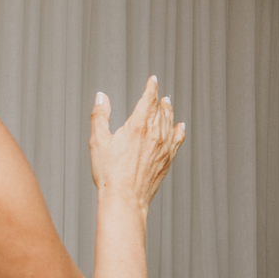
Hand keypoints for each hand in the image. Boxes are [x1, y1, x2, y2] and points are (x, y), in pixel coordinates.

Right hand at [90, 76, 185, 213]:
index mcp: (138, 126)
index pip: (148, 100)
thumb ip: (100, 115)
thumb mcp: (98, 141)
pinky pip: (177, 140)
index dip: (151, 88)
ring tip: (168, 104)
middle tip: (158, 93)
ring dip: (168, 111)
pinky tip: (180, 127)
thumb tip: (102, 97)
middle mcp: (155, 135)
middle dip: (159, 100)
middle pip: (161, 110)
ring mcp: (164, 148)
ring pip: (170, 123)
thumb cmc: (110, 173)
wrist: (126, 197)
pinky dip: (179, 130)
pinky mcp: (168, 160)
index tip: (153, 80)